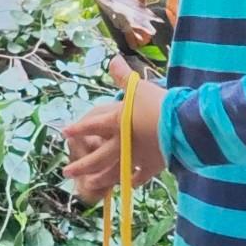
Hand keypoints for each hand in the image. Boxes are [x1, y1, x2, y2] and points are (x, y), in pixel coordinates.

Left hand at [62, 57, 166, 202]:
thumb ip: (124, 77)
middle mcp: (122, 143)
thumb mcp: (138, 87)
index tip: (64, 133)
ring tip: (89, 186)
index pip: (92, 126)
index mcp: (116, 122)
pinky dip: (134, 181)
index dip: (78, 129)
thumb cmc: (157, 104)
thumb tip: (114, 59)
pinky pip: (140, 176)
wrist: (181, 126)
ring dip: (100, 179)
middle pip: (98, 158)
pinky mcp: (153, 166)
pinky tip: (129, 185)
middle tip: (66, 172)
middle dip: (81, 165)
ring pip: (114, 172)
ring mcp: (137, 157)